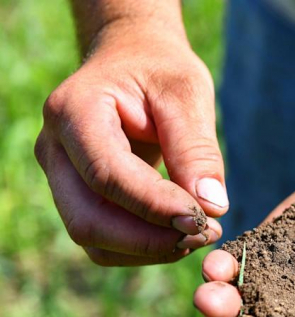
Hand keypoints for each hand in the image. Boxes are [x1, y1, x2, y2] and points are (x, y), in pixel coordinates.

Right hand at [35, 21, 226, 265]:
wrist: (132, 61)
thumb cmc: (160, 71)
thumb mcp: (186, 94)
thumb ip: (196, 148)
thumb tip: (212, 207)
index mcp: (75, 111)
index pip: (107, 175)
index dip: (154, 205)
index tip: (202, 219)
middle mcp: (55, 148)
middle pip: (88, 219)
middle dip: (150, 239)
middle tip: (205, 234)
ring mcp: (61, 176)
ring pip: (93, 238)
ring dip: (150, 249)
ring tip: (201, 233)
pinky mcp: (78, 196)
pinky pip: (103, 240)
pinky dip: (144, 247)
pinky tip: (180, 233)